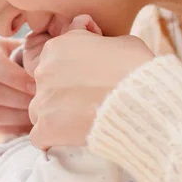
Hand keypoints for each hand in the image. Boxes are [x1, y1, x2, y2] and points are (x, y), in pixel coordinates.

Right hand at [0, 37, 35, 133]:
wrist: (12, 68)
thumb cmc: (24, 58)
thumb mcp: (27, 49)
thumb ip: (33, 55)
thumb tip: (44, 71)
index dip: (16, 78)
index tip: (36, 87)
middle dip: (19, 100)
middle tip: (40, 105)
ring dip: (15, 116)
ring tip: (35, 116)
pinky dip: (9, 127)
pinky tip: (26, 124)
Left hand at [29, 15, 154, 149]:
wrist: (142, 98)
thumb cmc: (136, 67)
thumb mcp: (119, 41)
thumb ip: (97, 42)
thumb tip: (97, 44)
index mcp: (56, 47)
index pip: (52, 63)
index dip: (69, 75)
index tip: (86, 84)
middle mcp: (43, 71)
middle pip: (45, 87)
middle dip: (61, 96)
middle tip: (86, 104)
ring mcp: (42, 100)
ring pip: (39, 111)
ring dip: (55, 118)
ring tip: (81, 123)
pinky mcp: (46, 127)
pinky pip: (40, 137)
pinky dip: (53, 140)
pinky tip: (71, 139)